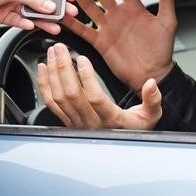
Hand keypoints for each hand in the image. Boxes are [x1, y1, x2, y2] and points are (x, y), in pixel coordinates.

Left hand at [0, 0, 77, 34]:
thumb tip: (49, 5)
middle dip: (56, 7)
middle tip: (69, 13)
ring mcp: (12, 3)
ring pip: (33, 13)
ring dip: (44, 19)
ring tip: (56, 26)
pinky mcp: (5, 16)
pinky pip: (21, 21)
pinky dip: (27, 24)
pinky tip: (33, 26)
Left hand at [37, 43, 161, 129]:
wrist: (122, 147)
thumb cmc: (135, 129)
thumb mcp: (151, 115)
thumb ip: (152, 99)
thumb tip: (151, 83)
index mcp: (111, 120)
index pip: (95, 98)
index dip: (86, 78)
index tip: (82, 59)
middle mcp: (90, 123)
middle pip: (71, 95)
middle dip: (63, 68)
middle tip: (60, 48)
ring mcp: (76, 123)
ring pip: (59, 98)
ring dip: (53, 74)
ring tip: (52, 53)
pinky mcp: (67, 121)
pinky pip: (52, 104)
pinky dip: (44, 85)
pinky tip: (43, 69)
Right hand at [63, 0, 175, 90]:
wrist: (152, 74)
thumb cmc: (162, 51)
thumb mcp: (167, 22)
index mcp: (134, 8)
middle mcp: (118, 14)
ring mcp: (107, 27)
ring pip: (88, 5)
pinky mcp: (99, 41)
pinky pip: (83, 29)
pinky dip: (72, 21)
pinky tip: (63, 11)